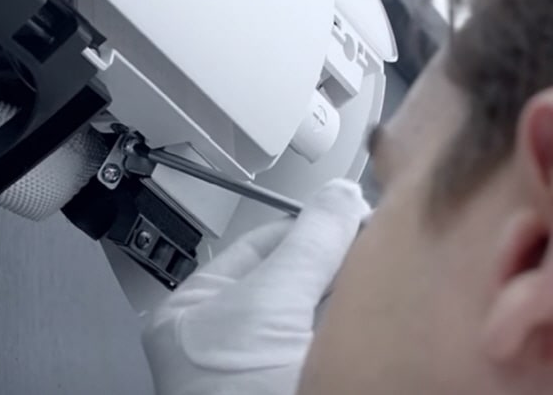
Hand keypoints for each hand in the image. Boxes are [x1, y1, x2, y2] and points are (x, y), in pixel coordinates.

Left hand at [142, 179, 370, 394]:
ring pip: (314, 309)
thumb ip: (305, 246)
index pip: (258, 247)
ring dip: (347, 291)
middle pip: (291, 277)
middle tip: (375, 240)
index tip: (351, 213)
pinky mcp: (296, 382)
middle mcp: (224, 339)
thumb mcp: (266, 306)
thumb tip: (338, 197)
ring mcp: (262, 366)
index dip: (308, 226)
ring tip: (381, 273)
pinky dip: (353, 323)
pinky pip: (328, 339)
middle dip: (332, 260)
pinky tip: (379, 311)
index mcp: (192, 313)